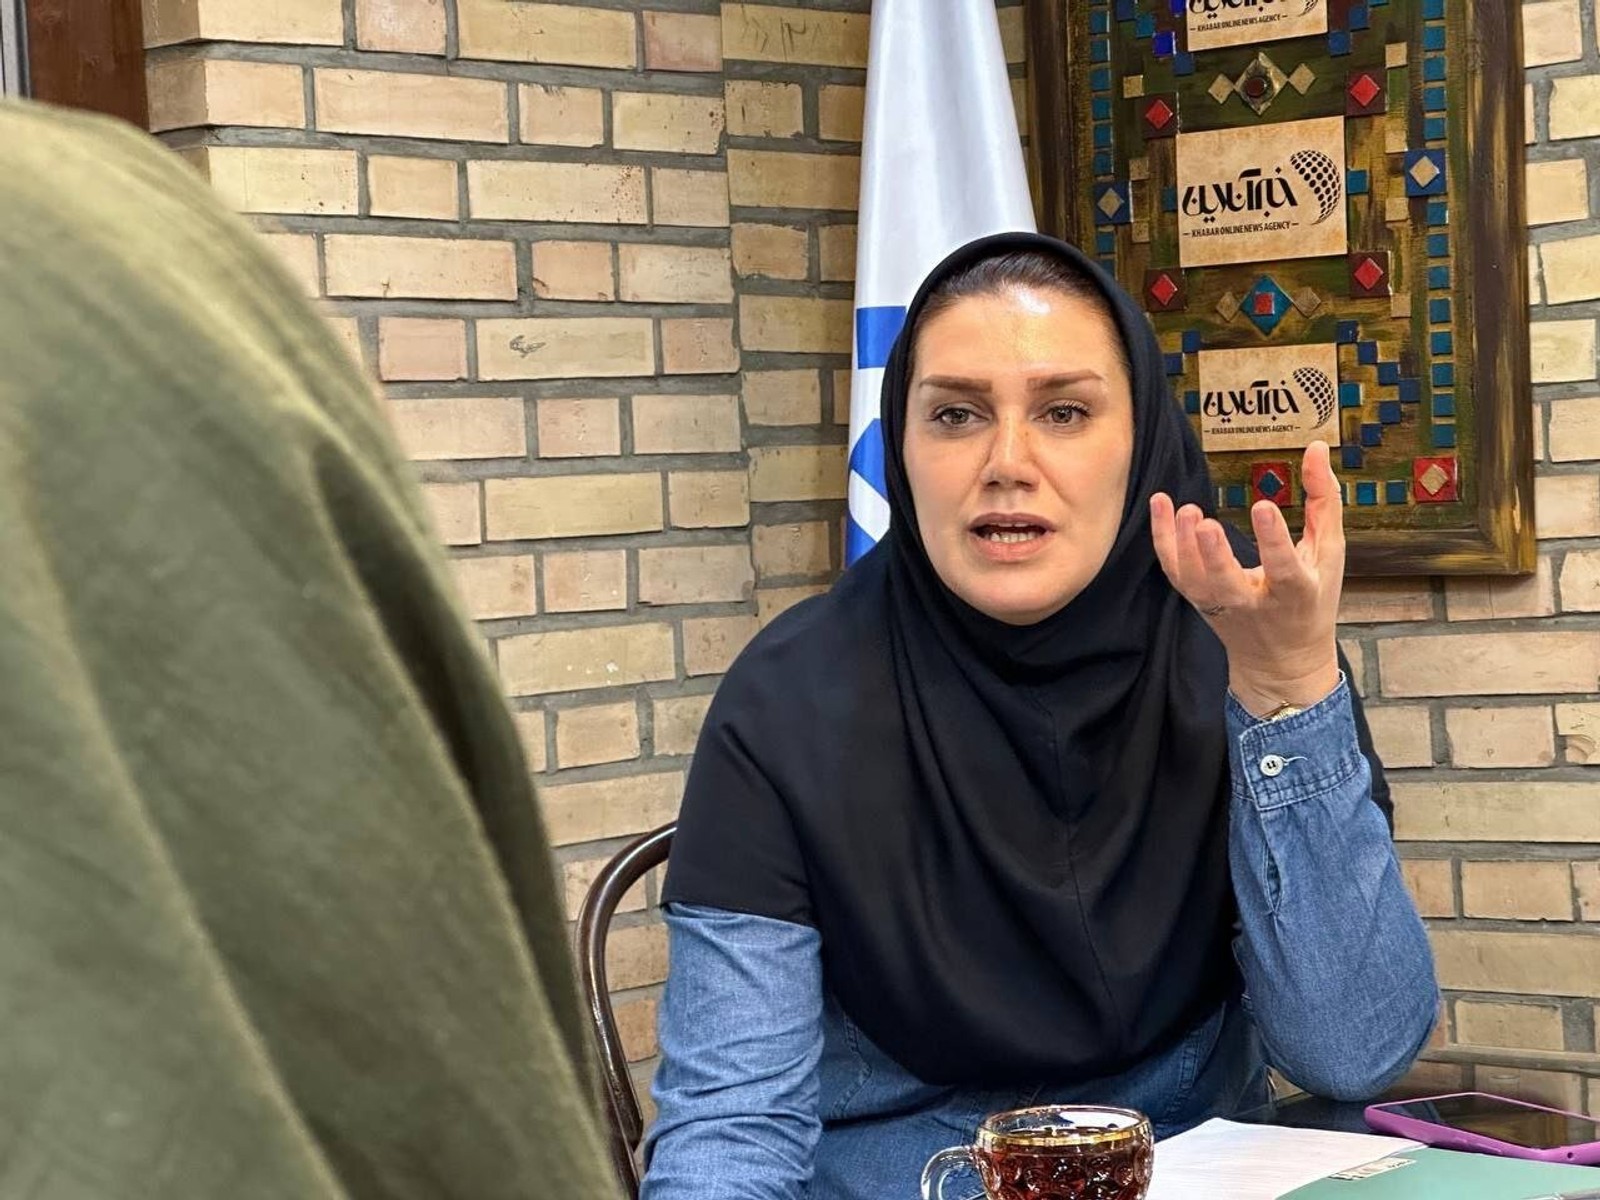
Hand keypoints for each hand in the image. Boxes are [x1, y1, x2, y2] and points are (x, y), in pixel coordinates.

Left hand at [1150, 441, 1343, 717]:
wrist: (1281, 658)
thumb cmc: (1310, 600)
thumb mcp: (1328, 554)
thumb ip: (1323, 501)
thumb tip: (1314, 447)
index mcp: (1294, 594)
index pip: (1284, 568)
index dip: (1273, 540)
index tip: (1264, 506)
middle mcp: (1252, 603)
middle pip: (1226, 584)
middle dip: (1214, 556)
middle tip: (1205, 523)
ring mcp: (1219, 605)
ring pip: (1193, 581)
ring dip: (1183, 545)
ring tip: (1184, 509)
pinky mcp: (1196, 600)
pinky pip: (1174, 572)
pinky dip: (1164, 540)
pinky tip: (1161, 504)